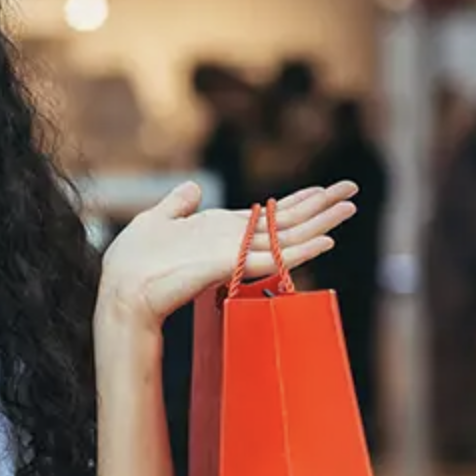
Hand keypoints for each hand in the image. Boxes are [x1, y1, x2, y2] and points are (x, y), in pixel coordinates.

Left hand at [98, 180, 357, 325]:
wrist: (122, 288)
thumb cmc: (133, 262)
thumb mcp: (156, 221)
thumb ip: (178, 205)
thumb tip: (195, 187)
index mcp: (222, 232)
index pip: (268, 215)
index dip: (296, 201)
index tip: (323, 189)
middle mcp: (236, 244)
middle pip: (287, 223)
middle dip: (320, 205)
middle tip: (354, 189)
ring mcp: (236, 256)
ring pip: (289, 237)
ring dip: (321, 221)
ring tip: (351, 206)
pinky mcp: (231, 266)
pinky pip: (274, 258)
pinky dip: (302, 250)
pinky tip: (326, 240)